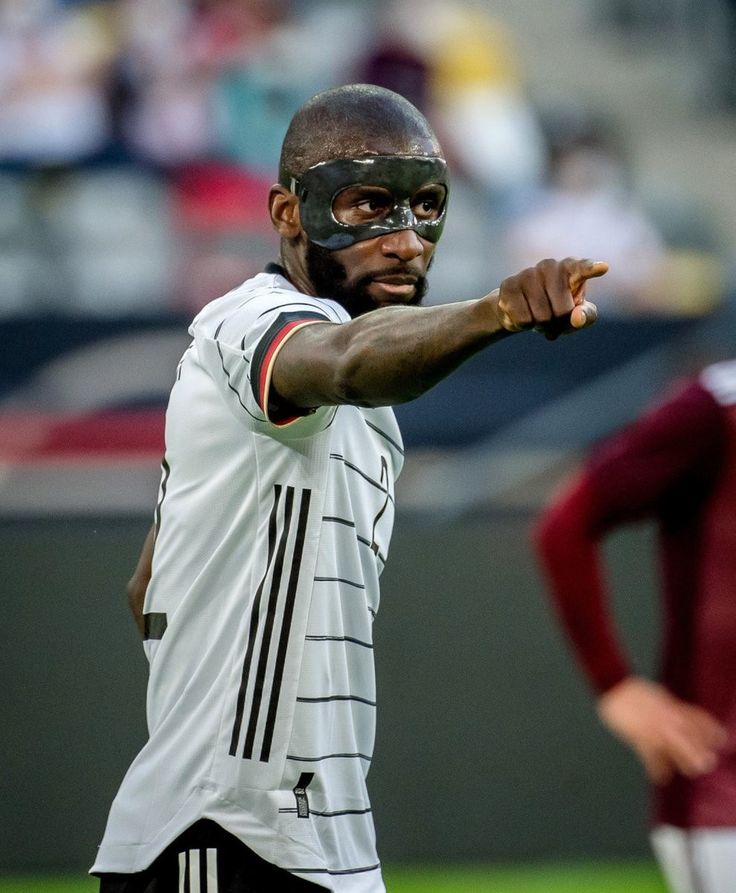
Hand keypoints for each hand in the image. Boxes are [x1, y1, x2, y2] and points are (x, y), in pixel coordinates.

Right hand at [492, 257, 607, 339]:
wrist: (519, 309)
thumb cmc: (556, 309)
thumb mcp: (577, 315)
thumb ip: (586, 316)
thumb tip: (577, 318)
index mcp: (571, 269)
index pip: (582, 268)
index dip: (591, 269)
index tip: (603, 268)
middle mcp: (550, 265)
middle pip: (563, 310)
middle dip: (559, 323)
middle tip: (554, 319)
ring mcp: (527, 273)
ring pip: (542, 317)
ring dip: (541, 326)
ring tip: (538, 317)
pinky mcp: (509, 285)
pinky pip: (523, 319)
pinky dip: (525, 325)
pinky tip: (523, 315)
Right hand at [597, 677, 726, 784]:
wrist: (614, 689)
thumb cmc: (635, 690)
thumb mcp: (659, 695)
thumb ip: (672, 706)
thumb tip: (683, 714)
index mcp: (671, 707)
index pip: (696, 718)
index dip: (710, 729)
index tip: (721, 739)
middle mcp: (665, 719)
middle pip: (688, 736)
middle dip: (699, 749)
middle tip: (708, 761)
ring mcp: (652, 728)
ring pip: (672, 747)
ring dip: (684, 759)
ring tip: (693, 770)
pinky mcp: (638, 737)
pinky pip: (649, 756)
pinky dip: (656, 768)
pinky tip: (661, 778)